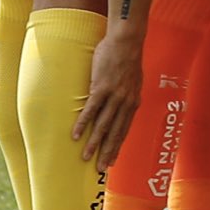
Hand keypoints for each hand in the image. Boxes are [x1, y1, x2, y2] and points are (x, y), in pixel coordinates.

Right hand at [72, 29, 142, 164]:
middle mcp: (126, 102)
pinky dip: (83, 123)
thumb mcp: (134, 81)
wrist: (127, 41)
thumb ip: (128, 95)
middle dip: (107, 152)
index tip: (113, 161)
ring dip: (94, 142)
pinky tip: (75, 135)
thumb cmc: (128, 59)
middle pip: (115, 132)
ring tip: (85, 157)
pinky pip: (91, 109)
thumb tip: (123, 106)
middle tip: (100, 169)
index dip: (118, 146)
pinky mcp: (102, 87)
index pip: (125, 129)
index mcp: (133, 102)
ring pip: (103, 125)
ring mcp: (114, 96)